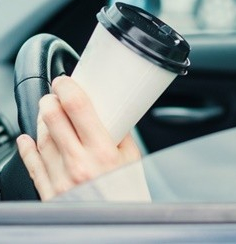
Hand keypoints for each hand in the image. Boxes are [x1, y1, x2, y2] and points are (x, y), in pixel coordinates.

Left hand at [17, 76, 141, 200]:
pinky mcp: (48, 192)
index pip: (78, 108)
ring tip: (48, 115)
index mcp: (103, 152)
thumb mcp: (132, 160)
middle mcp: (78, 164)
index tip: (65, 81)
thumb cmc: (128, 196)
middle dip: (50, 100)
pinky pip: (31, 164)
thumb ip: (120, 136)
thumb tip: (110, 114)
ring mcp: (60, 179)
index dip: (67, 88)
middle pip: (53, 118)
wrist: (117, 228)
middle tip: (54, 95)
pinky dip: (27, 147)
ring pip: (41, 138)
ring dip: (42, 121)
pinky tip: (28, 139)